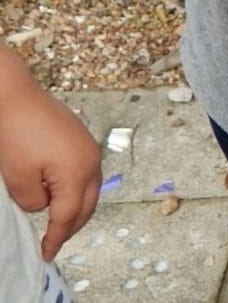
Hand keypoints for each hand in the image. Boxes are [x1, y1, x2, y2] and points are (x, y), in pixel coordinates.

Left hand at [0, 54, 101, 260]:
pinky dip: (76, 190)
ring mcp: (90, 149)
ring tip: (57, 221)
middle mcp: (91, 162)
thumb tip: (43, 204)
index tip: (46, 254)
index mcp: (77, 174)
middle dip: (72, 227)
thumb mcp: (17, 179)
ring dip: (76, 208)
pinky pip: (86, 174)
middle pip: (88, 206)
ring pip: (90, 190)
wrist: (14, 96)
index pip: (68, 217)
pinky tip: (59, 193)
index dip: (56, 239)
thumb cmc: (15, 134)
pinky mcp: (82, 139)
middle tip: (53, 242)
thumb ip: (33, 202)